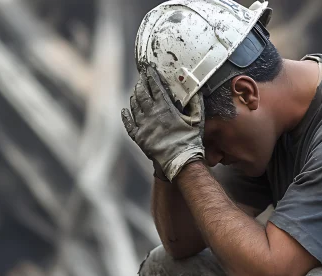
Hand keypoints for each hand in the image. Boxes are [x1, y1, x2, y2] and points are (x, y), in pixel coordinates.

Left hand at [122, 67, 204, 181]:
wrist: (180, 161)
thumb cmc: (190, 140)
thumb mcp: (197, 118)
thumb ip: (195, 102)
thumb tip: (195, 89)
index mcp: (165, 108)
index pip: (155, 87)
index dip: (151, 76)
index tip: (148, 69)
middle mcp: (151, 115)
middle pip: (142, 94)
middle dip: (141, 84)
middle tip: (141, 78)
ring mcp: (143, 126)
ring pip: (134, 107)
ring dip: (134, 97)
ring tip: (135, 91)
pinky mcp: (139, 137)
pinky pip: (129, 124)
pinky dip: (126, 116)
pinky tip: (125, 111)